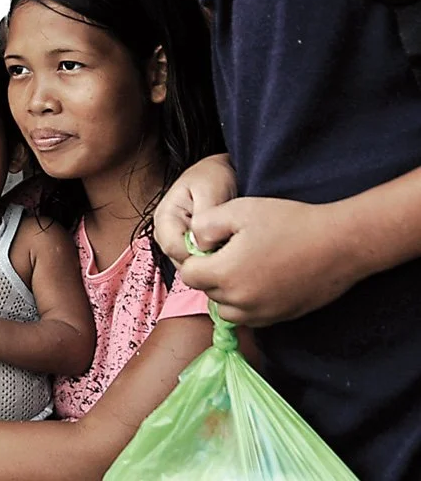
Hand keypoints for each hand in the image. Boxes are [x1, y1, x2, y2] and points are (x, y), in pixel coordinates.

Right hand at [153, 153, 235, 265]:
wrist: (222, 171)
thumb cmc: (214, 176)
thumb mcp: (211, 190)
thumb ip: (204, 218)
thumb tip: (200, 246)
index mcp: (164, 216)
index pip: (174, 249)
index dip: (198, 254)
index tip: (222, 246)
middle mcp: (165, 231)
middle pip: (180, 261)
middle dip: (204, 260)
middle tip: (228, 246)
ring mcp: (176, 239)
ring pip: (189, 265)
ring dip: (209, 260)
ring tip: (227, 243)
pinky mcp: (188, 245)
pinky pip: (198, 262)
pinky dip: (212, 259)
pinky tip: (225, 247)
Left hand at [177, 195, 360, 325]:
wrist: (339, 243)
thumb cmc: (289, 222)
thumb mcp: (238, 210)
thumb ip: (204, 227)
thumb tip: (194, 243)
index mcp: (225, 274)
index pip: (189, 275)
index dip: (197, 258)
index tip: (215, 244)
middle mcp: (241, 301)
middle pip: (208, 293)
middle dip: (212, 274)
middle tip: (234, 252)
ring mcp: (263, 313)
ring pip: (228, 310)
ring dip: (229, 293)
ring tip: (247, 267)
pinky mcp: (282, 317)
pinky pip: (252, 317)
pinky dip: (250, 304)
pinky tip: (264, 279)